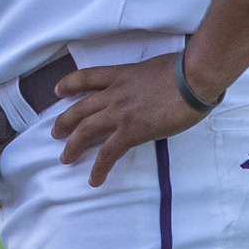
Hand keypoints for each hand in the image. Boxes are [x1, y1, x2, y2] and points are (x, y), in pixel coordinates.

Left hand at [52, 55, 208, 186]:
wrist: (193, 78)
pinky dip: (99, 168)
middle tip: (55, 133)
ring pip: (85, 131)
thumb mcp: (155, 68)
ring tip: (65, 158)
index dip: (69, 84)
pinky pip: (108, 153)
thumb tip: (152, 88)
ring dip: (73, 146)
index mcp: (121, 75)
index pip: (87, 77)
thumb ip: (146, 79)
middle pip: (80, 108)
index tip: (58, 90)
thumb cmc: (184, 69)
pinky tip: (94, 179)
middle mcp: (114, 93)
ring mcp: (120, 113)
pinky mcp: (131, 131)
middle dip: (64, 122)